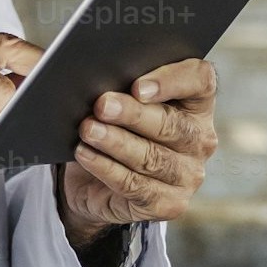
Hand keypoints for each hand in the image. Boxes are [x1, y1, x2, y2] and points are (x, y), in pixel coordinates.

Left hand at [58, 58, 217, 242]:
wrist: (94, 183)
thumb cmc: (110, 127)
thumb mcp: (112, 97)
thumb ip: (105, 75)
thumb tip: (66, 62)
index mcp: (196, 102)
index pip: (200, 81)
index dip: (172, 80)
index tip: (137, 85)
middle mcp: (200, 138)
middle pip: (172, 123)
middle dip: (133, 113)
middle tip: (102, 104)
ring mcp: (188, 175)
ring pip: (152, 157)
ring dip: (116, 142)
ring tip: (87, 129)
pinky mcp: (170, 204)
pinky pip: (136, 185)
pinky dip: (107, 168)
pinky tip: (85, 154)